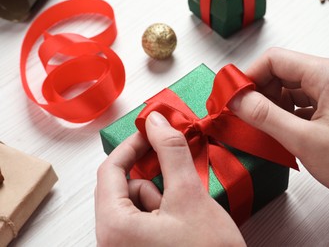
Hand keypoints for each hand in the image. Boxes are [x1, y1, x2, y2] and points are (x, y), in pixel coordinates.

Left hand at [95, 111, 244, 246]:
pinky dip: (163, 212)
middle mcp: (112, 241)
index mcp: (114, 228)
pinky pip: (143, 220)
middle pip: (123, 188)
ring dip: (162, 198)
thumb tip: (157, 122)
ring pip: (136, 204)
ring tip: (185, 214)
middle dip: (154, 178)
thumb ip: (171, 152)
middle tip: (178, 178)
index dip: (132, 145)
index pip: (110, 170)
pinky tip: (183, 224)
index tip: (151, 132)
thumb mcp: (190, 196)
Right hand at [228, 48, 328, 199]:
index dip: (249, 76)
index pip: (275, 59)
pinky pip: (298, 99)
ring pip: (287, 86)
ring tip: (263, 127)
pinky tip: (279, 129)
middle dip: (258, 92)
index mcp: (328, 75)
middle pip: (280, 71)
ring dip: (270, 104)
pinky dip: (283, 112)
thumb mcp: (303, 140)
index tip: (234, 96)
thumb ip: (264, 116)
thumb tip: (236, 99)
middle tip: (244, 115)